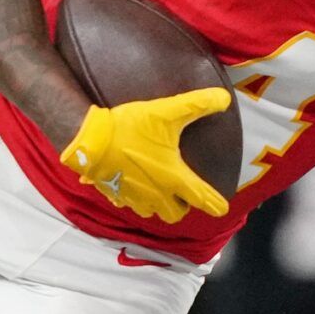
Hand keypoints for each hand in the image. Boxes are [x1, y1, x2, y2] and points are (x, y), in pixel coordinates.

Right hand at [59, 88, 231, 223]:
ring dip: (161, 206)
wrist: (90, 140)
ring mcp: (135, 197)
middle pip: (176, 214)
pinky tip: (137, 188)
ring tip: (162, 192)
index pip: (200, 196)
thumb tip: (224, 99)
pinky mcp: (116, 195)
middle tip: (184, 194)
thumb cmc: (129, 128)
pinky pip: (132, 206)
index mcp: (172, 176)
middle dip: (183, 207)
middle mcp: (156, 193)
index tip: (222, 209)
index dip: (213, 203)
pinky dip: (139, 201)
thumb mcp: (166, 111)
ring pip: (154, 213)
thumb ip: (197, 104)